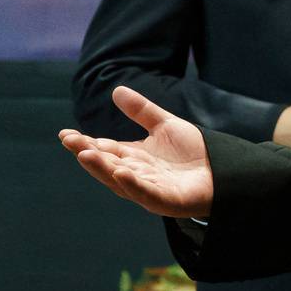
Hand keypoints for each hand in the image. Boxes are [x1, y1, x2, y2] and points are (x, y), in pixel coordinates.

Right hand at [58, 86, 214, 218]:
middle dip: (89, 154)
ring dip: (103, 169)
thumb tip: (116, 89)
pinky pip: (148, 194)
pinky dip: (134, 185)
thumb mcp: (164, 125)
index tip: (65, 134)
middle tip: (70, 142)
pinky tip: (121, 173)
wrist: (225, 170)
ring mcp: (152, 190)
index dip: (86, 143)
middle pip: (109, 165)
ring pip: (122, 181)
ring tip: (86, 155)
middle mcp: (138, 176)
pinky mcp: (169, 201)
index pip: (106, 150)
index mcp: (135, 159)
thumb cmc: (194, 153)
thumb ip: (142, 111)